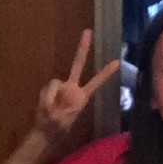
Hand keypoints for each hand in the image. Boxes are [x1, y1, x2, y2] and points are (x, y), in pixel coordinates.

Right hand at [32, 29, 119, 143]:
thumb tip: (54, 89)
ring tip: (51, 110)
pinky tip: (46, 105)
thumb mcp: (56, 120)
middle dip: (82, 49)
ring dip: (50, 96)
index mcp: (80, 97)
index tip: (117, 62)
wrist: (45, 132)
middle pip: (77, 65)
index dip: (105, 73)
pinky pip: (47, 88)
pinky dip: (45, 96)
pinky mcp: (51, 89)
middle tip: (88, 31)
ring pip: (54, 83)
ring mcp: (61, 87)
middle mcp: (72, 88)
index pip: (95, 82)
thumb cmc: (56, 128)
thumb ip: (53, 104)